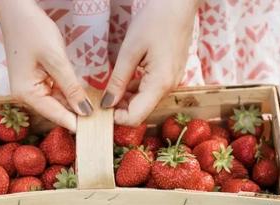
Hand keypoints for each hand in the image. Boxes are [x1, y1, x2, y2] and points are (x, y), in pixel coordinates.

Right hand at [0, 0, 92, 131]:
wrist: (16, 10)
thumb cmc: (33, 30)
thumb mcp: (56, 59)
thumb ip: (71, 87)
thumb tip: (84, 111)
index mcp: (26, 94)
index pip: (56, 115)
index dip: (77, 124)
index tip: (97, 133)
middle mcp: (26, 95)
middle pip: (56, 111)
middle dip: (78, 115)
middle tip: (104, 122)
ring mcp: (31, 87)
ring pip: (58, 101)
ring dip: (75, 104)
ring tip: (99, 111)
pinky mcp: (36, 79)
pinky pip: (56, 91)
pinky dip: (70, 93)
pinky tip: (85, 96)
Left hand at [101, 0, 199, 125]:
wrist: (180, 3)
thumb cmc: (156, 20)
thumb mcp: (130, 50)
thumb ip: (118, 80)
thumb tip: (107, 103)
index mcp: (160, 84)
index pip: (136, 117)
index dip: (116, 118)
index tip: (100, 107)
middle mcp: (169, 87)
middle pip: (141, 111)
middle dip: (119, 108)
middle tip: (100, 97)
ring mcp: (171, 81)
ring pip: (145, 101)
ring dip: (126, 99)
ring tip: (109, 87)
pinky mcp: (170, 74)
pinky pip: (151, 89)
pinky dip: (136, 89)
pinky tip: (123, 79)